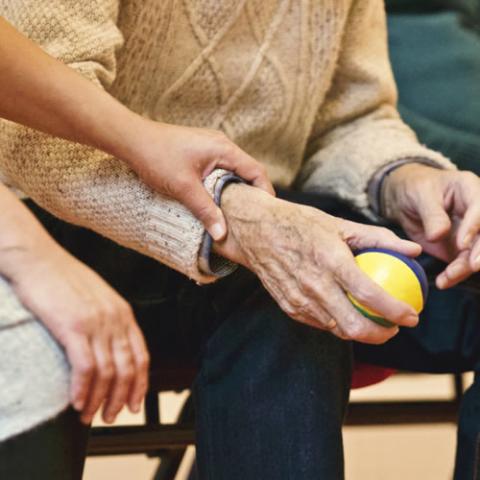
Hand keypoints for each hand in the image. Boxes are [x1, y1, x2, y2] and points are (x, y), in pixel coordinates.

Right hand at [3, 235, 148, 424]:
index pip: (141, 356)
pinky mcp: (73, 326)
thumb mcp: (97, 298)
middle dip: (121, 398)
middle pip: (127, 369)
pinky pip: (85, 367)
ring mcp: (96, 323)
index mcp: (123, 313)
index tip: (134, 405)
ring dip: (100, 400)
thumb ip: (108, 321)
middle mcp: (115, 319)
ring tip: (90, 416)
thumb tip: (110, 348)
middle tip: (110, 417)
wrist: (38, 260)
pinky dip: (83, 390)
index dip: (140, 384)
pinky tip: (76, 402)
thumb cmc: (63, 279)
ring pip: (107, 372)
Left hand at [122, 121, 274, 240]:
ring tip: (236, 213)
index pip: (256, 171)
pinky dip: (222, 184)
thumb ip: (206, 210)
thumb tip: (222, 234)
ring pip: (232, 171)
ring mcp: (210, 146)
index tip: (266, 213)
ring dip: (235, 190)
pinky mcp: (200, 151)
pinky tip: (216, 200)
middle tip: (253, 217)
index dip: (265, 192)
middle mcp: (221, 145)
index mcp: (224, 149)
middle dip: (252, 194)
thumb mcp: (184, 187)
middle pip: (247, 171)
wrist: (131, 139)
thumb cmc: (157, 157)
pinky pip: (220, 169)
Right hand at [215, 184, 421, 344]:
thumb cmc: (300, 224)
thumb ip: (379, 238)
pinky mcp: (289, 307)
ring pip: (337, 330)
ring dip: (360, 332)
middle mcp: (314, 285)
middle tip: (394, 327)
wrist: (256, 231)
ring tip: (374, 322)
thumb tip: (413, 250)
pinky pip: (320, 323)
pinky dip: (337, 323)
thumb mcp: (340, 224)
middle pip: (354, 326)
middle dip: (381, 334)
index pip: (370, 295)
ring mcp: (299, 299)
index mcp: (330, 261)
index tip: (412, 316)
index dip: (396, 311)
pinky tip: (346, 313)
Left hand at [383, 164, 479, 288]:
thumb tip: (438, 235)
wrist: (406, 200)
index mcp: (470, 189)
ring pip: (477, 252)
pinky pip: (464, 264)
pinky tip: (443, 282)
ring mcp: (472, 232)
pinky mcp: (462, 249)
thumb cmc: (415, 189)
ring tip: (448, 277)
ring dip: (466, 268)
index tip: (461, 243)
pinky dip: (455, 275)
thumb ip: (431, 214)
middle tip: (471, 266)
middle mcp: (477, 212)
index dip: (474, 226)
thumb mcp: (419, 195)